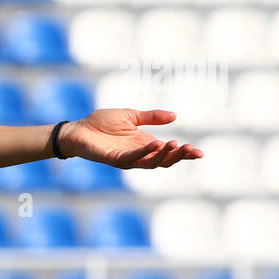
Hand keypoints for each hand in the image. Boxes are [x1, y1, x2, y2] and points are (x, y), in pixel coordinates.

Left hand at [59, 109, 203, 168]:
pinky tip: (156, 143)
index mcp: (144, 144)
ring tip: (177, 144)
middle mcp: (138, 154)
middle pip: (164, 161)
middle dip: (179, 156)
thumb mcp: (131, 116)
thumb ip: (152, 117)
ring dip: (165, 155)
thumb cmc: (101, 123)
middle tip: (193, 150)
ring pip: (151, 163)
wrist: (78, 128)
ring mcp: (126, 158)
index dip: (184, 154)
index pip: (168, 152)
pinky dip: (146, 152)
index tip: (200, 152)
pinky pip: (133, 158)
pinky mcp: (114, 159)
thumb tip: (174, 116)